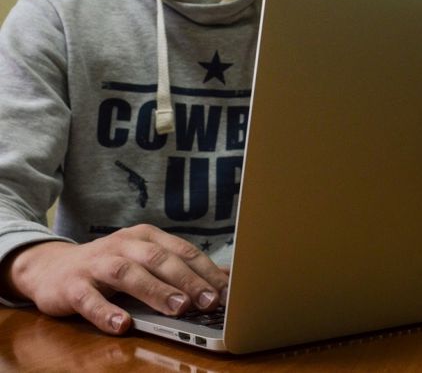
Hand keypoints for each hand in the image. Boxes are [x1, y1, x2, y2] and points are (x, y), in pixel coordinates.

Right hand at [5, 224, 228, 334]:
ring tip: (177, 309)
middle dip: (187, 280)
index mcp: (146, 237)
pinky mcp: (72, 285)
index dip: (206, 271)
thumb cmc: (112, 267)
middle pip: (159, 260)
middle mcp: (124, 245)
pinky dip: (106, 312)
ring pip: (128, 274)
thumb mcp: (147, 261)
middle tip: (208, 301)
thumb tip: (227, 278)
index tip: (226, 291)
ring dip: (155, 291)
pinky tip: (122, 325)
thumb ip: (182, 269)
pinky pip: (89, 299)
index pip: (182, 252)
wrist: (52, 268)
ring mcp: (97, 264)